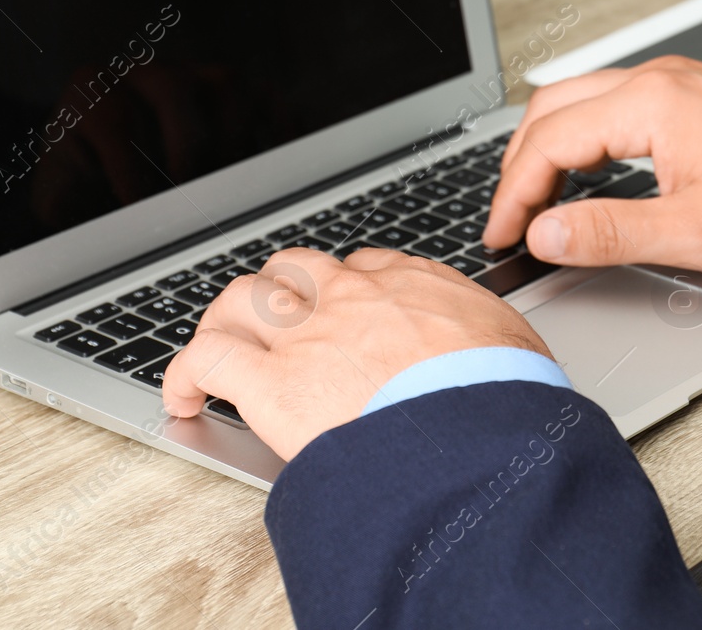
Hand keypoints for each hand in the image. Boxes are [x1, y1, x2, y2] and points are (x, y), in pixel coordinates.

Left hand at [161, 247, 552, 459]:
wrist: (478, 433)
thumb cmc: (507, 401)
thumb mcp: (519, 354)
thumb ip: (497, 348)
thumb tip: (511, 367)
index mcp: (415, 287)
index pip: (365, 269)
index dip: (345, 292)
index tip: (343, 316)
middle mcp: (355, 296)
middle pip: (295, 269)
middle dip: (279, 293)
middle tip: (275, 328)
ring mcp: (308, 333)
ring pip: (241, 297)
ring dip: (225, 323)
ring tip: (220, 354)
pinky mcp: (270, 381)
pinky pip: (205, 359)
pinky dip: (184, 375)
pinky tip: (182, 399)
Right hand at [483, 55, 701, 274]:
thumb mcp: (693, 233)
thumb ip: (608, 233)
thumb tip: (545, 234)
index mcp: (652, 103)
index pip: (550, 141)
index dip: (514, 193)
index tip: (502, 232)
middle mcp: (658, 78)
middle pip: (552, 109)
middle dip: (519, 165)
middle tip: (509, 218)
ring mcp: (675, 79)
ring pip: (579, 99)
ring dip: (547, 146)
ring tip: (536, 199)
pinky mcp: (689, 91)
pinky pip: (611, 100)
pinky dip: (581, 135)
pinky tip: (583, 170)